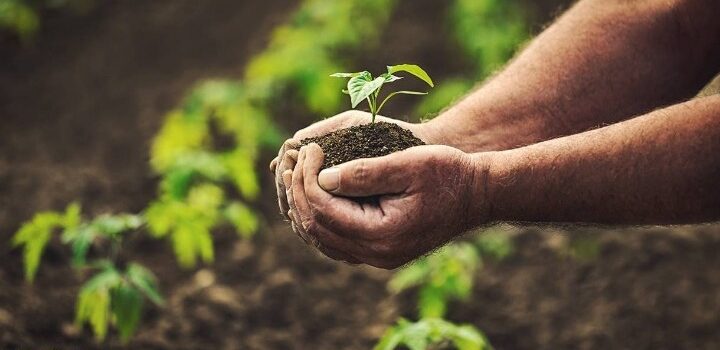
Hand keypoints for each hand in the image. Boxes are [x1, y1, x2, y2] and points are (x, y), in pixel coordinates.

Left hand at [289, 143, 489, 268]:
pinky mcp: (381, 251)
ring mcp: (378, 257)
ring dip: (305, 207)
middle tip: (293, 160)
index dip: (308, 178)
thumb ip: (365, 173)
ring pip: (323, 239)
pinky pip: (337, 242)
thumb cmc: (449, 173)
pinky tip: (314, 195)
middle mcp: (377, 254)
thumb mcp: (409, 164)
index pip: (324, 210)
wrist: (479, 194)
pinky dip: (320, 220)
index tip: (309, 148)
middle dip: (299, 192)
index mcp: (383, 235)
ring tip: (296, 175)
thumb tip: (322, 177)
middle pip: (317, 228)